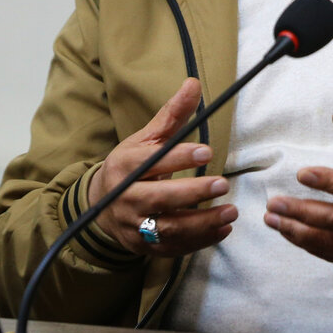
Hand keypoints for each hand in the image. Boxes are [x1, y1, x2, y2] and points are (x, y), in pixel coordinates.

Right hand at [88, 78, 236, 256]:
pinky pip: (172, 248)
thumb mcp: (146, 138)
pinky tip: (223, 230)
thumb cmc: (131, 166)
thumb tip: (194, 84)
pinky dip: (199, 242)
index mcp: (126, 166)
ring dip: (201, 223)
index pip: (152, 162)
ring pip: (167, 229)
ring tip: (230, 212)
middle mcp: (126, 198)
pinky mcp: (143, 246)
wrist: (101, 204)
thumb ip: (172, 115)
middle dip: (192, 193)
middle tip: (223, 184)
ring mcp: (133, 225)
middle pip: (158, 199)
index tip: (207, 152)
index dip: (179, 157)